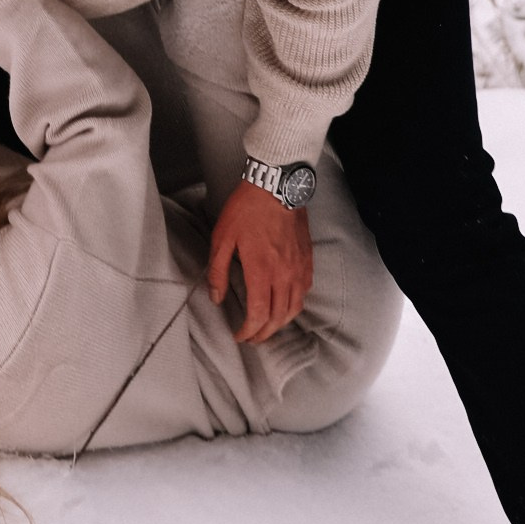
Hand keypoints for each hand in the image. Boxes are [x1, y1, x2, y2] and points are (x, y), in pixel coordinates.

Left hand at [207, 179, 313, 345]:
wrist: (276, 185)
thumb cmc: (246, 209)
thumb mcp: (222, 238)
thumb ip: (218, 272)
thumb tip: (217, 298)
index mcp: (261, 270)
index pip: (257, 315)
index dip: (248, 331)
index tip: (239, 335)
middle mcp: (283, 274)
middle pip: (277, 318)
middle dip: (263, 334)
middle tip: (250, 338)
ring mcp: (298, 268)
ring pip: (294, 309)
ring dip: (279, 324)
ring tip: (266, 328)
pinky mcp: (307, 260)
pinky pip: (304, 293)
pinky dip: (294, 306)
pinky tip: (284, 306)